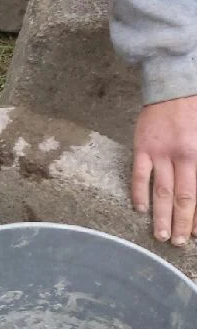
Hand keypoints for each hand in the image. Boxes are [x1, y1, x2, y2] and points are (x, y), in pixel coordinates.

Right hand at [131, 94, 196, 244]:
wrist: (175, 85)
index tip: (196, 234)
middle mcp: (183, 157)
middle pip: (183, 197)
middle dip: (181, 223)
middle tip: (177, 243)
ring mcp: (161, 154)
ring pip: (161, 192)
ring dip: (161, 216)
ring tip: (160, 235)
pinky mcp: (143, 148)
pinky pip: (139, 176)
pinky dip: (139, 194)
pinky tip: (140, 209)